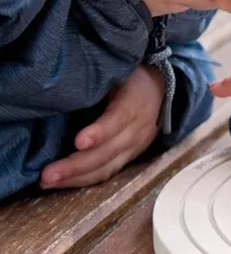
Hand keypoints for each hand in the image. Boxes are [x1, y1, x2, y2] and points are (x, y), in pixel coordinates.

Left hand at [40, 66, 165, 188]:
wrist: (161, 88)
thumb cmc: (130, 76)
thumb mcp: (117, 71)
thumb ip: (95, 81)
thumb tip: (59, 90)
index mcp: (135, 103)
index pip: (118, 120)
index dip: (100, 132)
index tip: (79, 141)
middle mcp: (138, 130)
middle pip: (109, 152)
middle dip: (77, 165)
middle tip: (47, 175)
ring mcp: (136, 146)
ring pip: (107, 167)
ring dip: (77, 178)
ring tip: (49, 182)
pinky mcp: (130, 156)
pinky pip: (108, 172)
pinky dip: (85, 180)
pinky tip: (63, 182)